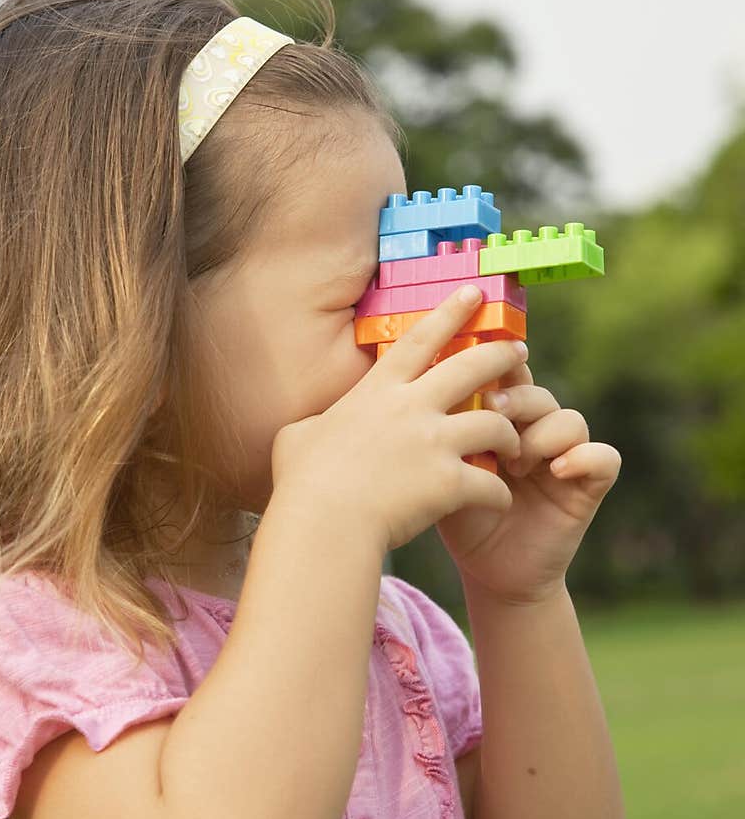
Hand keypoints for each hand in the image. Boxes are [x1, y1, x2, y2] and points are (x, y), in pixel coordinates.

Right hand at [272, 285, 527, 551]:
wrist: (322, 524)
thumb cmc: (302, 483)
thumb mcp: (298, 437)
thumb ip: (317, 423)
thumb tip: (312, 424)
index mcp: (378, 392)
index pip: (420, 339)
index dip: (450, 312)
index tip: (473, 293)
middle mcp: (412, 407)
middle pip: (472, 367)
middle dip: (501, 355)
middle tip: (519, 351)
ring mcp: (434, 443)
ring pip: (495, 424)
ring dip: (509, 434)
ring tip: (517, 443)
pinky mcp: (450, 481)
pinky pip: (492, 484)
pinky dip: (499, 494)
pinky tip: (500, 500)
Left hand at [435, 355, 621, 603]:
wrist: (485, 570)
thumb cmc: (458, 514)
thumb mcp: (442, 466)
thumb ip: (442, 428)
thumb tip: (426, 387)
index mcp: (502, 420)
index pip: (507, 377)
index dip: (497, 365)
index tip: (473, 366)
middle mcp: (536, 432)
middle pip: (539, 392)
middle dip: (517, 396)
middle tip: (492, 407)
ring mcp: (565, 457)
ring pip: (570, 420)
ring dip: (543, 434)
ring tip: (515, 462)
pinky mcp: (588, 487)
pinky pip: (604, 458)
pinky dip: (583, 458)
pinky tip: (556, 471)